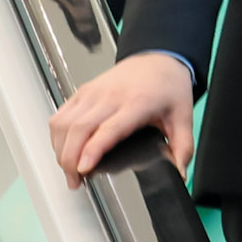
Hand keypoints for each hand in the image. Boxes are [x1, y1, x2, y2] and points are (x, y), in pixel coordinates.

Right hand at [48, 52, 195, 187]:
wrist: (158, 60)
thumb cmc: (168, 87)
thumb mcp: (184, 117)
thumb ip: (184, 147)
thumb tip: (180, 172)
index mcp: (137, 104)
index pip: (108, 129)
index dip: (92, 150)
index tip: (83, 169)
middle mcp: (109, 97)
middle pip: (79, 129)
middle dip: (69, 158)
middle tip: (75, 181)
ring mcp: (92, 93)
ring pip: (64, 122)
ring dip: (60, 149)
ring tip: (68, 170)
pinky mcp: (81, 92)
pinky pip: (60, 115)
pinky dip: (56, 136)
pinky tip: (63, 150)